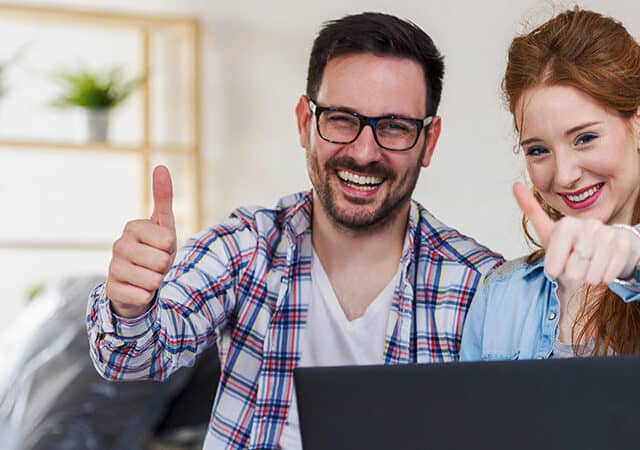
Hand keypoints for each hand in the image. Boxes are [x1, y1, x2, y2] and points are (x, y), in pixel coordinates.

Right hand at [106, 165, 176, 317]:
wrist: (139, 281)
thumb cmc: (154, 249)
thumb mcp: (164, 224)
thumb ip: (163, 197)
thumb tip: (160, 166)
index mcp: (132, 227)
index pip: (168, 240)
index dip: (170, 248)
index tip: (161, 247)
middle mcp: (118, 245)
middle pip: (161, 262)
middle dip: (164, 267)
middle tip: (155, 264)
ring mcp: (112, 268)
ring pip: (153, 281)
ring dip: (156, 282)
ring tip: (147, 276)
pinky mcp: (111, 290)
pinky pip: (143, 297)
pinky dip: (146, 297)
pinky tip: (137, 290)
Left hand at [513, 182, 639, 284]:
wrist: (603, 251)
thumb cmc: (571, 245)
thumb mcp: (548, 232)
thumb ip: (531, 211)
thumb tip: (515, 185)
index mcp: (568, 224)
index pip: (557, 250)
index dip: (555, 263)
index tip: (553, 270)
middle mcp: (590, 226)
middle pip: (575, 264)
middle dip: (572, 272)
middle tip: (574, 268)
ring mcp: (610, 235)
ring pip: (592, 272)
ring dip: (587, 277)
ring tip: (586, 270)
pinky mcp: (625, 247)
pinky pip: (609, 274)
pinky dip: (602, 277)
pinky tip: (601, 270)